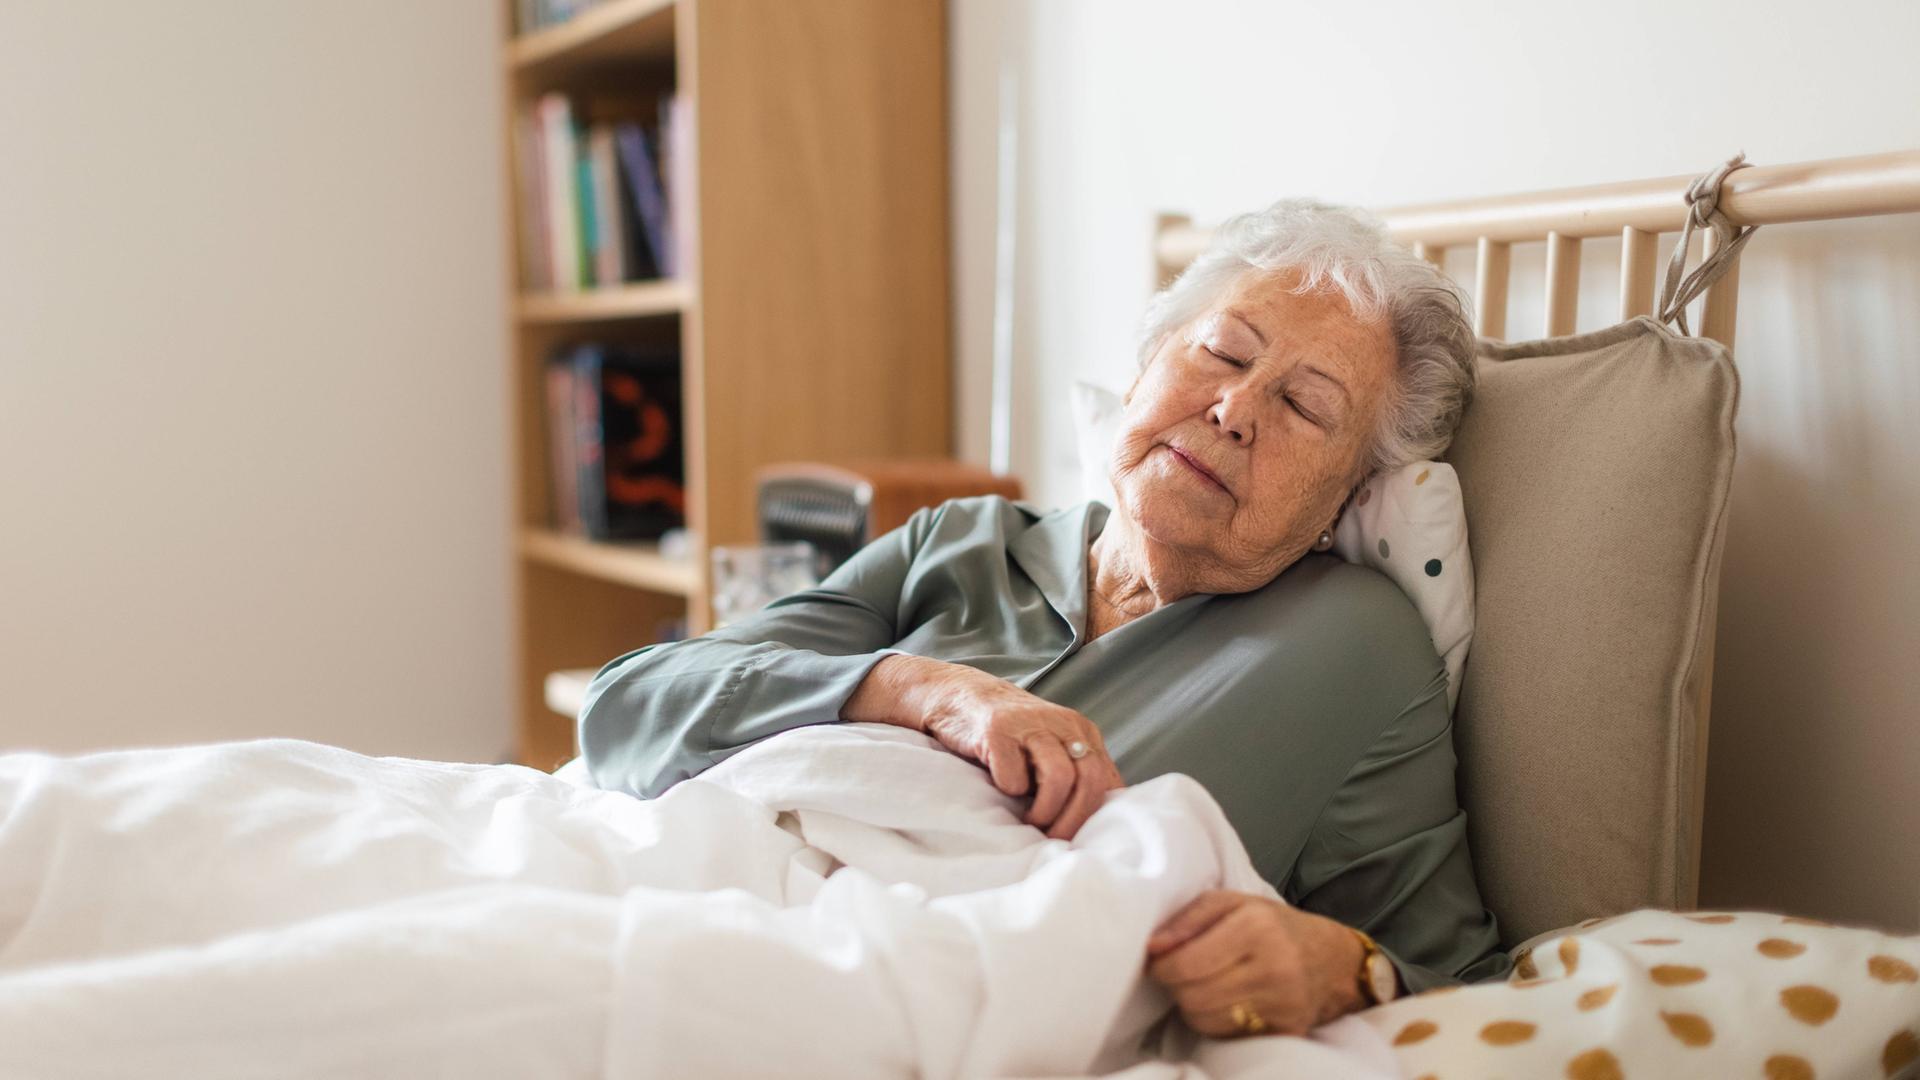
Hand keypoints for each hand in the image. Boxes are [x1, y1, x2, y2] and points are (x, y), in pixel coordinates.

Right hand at [916, 661, 1125, 839]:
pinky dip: (1010, 791)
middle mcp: (1063, 724)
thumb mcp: (1052, 747)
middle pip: (1090, 778)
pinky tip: (1001, 787)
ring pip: (1060, 777)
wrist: (958, 695)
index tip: (1078, 837)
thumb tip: (1098, 822)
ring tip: (1030, 821)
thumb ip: (1076, 773)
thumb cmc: (1009, 736)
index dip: (1096, 815)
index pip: (1107, 779)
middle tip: (1054, 837)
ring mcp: (1030, 725)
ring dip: (1046, 810)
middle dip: (1074, 818)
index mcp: (1081, 731)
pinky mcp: (998, 731)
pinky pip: (1014, 776)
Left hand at [1145, 891, 1368, 1037]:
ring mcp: (1284, 1004)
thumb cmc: (1275, 925)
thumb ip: (1188, 918)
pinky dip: (1215, 1021)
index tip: (1157, 963)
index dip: (1162, 968)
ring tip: (1202, 985)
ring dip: (1192, 1006)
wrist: (1333, 960)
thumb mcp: (1233, 902)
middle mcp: (1274, 967)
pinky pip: (1228, 1035)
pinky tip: (1223, 1001)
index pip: (1188, 963)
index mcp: (1257, 927)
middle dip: (1175, 987)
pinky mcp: (1288, 1030)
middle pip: (1194, 996)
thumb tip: (1152, 947)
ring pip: (1206, 1020)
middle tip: (1178, 975)